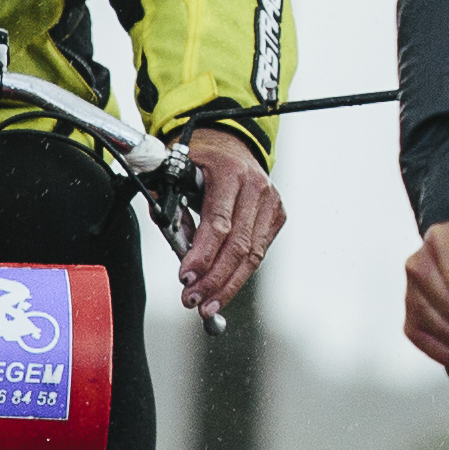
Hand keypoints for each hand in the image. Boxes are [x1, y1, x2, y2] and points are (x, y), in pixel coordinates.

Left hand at [168, 126, 284, 315]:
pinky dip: (240, 274)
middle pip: (238, 245)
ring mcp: (271, 202)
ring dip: (227, 285)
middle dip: (213, 278)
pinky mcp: (277, 216)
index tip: (185, 277)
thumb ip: (172, 209)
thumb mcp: (175, 175)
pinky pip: (258, 253)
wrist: (229, 144)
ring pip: (252, 255)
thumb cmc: (198, 162)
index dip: (202, 254)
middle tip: (192, 299)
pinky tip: (223, 289)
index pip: (218, 222)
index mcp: (229, 171)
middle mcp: (256, 186)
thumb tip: (180, 249)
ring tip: (206, 305)